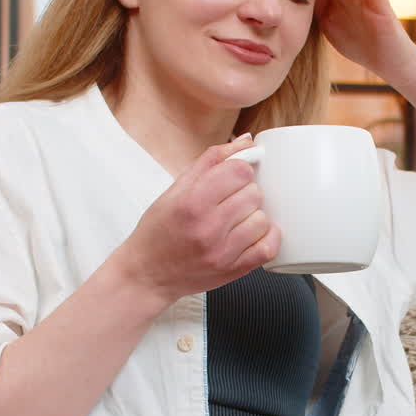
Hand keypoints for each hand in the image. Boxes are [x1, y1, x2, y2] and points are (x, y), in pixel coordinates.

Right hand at [116, 134, 280, 303]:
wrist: (147, 274)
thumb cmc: (158, 230)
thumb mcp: (175, 189)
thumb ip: (211, 161)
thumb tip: (247, 140)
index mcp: (192, 201)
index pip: (239, 171)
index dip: (239, 170)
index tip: (231, 178)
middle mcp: (208, 227)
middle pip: (254, 193)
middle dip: (245, 193)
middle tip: (230, 201)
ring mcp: (222, 251)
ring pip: (262, 219)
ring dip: (253, 216)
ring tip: (236, 221)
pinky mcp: (233, 270)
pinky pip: (268, 248)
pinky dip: (266, 237)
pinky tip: (253, 234)